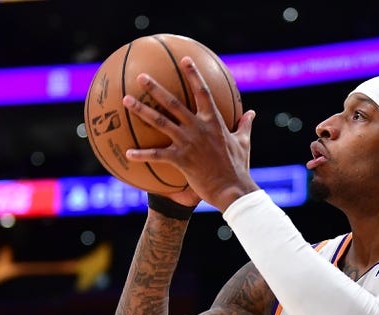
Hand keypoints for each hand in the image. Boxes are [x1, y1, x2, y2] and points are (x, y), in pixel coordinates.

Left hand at [123, 57, 258, 211]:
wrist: (233, 190)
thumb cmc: (239, 167)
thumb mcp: (244, 143)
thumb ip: (245, 125)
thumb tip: (251, 113)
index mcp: (214, 122)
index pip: (203, 93)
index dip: (194, 75)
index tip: (185, 60)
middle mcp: (199, 128)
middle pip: (173, 103)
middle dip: (156, 88)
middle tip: (140, 76)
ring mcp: (189, 143)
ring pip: (161, 122)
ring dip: (142, 110)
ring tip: (126, 100)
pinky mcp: (181, 160)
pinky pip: (157, 155)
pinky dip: (142, 155)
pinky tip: (127, 153)